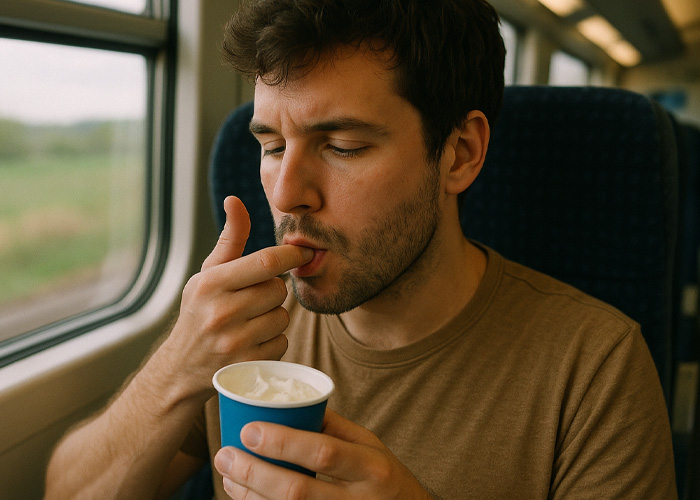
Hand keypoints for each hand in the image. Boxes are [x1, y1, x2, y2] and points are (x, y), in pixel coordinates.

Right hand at [155, 196, 313, 402]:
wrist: (180, 367)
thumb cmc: (199, 311)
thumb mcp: (208, 274)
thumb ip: (229, 240)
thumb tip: (235, 200)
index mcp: (211, 284)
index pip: (265, 262)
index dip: (291, 256)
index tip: (303, 254)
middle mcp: (221, 312)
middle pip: (278, 290)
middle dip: (273, 291)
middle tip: (255, 298)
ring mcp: (234, 342)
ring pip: (283, 317)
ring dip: (274, 316)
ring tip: (251, 321)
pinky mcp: (247, 365)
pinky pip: (282, 342)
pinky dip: (273, 341)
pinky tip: (253, 341)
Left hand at [214, 408, 432, 499]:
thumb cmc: (385, 478)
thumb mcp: (371, 447)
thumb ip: (335, 427)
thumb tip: (289, 405)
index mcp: (371, 466)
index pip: (323, 453)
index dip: (282, 443)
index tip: (248, 430)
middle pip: (297, 491)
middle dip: (254, 472)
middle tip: (225, 455)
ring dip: (249, 495)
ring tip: (227, 475)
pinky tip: (244, 496)